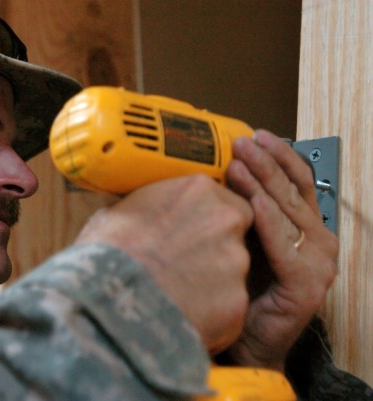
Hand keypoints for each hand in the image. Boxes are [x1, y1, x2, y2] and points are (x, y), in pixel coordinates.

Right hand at [75, 175, 253, 352]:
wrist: (108, 297)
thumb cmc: (105, 251)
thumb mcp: (116, 214)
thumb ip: (144, 210)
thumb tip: (134, 216)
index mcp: (197, 191)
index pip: (224, 200)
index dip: (208, 220)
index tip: (192, 233)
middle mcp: (225, 221)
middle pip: (235, 236)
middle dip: (215, 252)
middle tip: (184, 267)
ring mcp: (235, 262)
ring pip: (232, 275)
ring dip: (212, 285)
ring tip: (176, 297)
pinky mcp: (236, 303)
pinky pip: (227, 310)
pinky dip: (209, 316)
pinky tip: (181, 318)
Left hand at [225, 129, 337, 370]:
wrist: (247, 340)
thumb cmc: (241, 288)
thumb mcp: (242, 239)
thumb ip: (239, 210)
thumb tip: (214, 172)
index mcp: (305, 228)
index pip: (297, 181)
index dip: (278, 156)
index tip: (254, 136)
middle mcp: (317, 241)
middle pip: (293, 191)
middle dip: (267, 163)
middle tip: (242, 142)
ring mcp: (317, 263)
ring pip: (289, 212)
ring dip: (264, 184)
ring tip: (240, 163)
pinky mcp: (306, 285)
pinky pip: (284, 246)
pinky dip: (269, 222)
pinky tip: (252, 204)